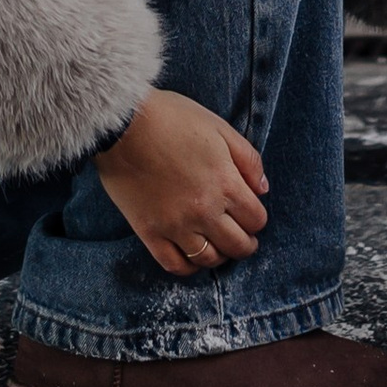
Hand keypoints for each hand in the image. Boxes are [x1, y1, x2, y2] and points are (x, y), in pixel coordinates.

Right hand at [95, 87, 269, 278]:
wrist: (124, 125)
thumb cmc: (173, 119)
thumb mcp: (219, 127)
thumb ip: (248, 159)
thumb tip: (262, 189)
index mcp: (225, 183)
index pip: (256, 219)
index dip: (257, 219)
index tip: (251, 215)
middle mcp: (204, 211)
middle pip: (237, 245)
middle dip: (245, 243)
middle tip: (243, 237)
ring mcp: (176, 226)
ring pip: (209, 259)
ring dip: (220, 256)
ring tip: (220, 246)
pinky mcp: (150, 234)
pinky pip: (175, 265)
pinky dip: (189, 267)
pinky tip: (193, 256)